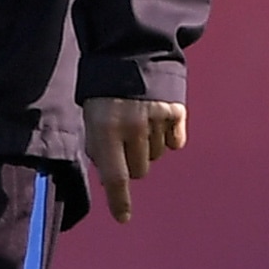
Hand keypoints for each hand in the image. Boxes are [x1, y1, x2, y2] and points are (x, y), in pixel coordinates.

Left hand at [83, 95, 187, 223]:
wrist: (130, 50)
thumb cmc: (104, 86)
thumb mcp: (92, 116)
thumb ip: (99, 147)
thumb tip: (109, 178)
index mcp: (106, 129)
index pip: (115, 176)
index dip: (119, 200)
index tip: (123, 218)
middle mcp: (133, 128)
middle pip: (139, 170)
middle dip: (131, 162)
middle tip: (124, 140)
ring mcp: (157, 120)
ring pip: (157, 156)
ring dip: (148, 148)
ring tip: (139, 122)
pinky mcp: (176, 112)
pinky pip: (175, 142)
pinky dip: (167, 137)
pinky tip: (158, 120)